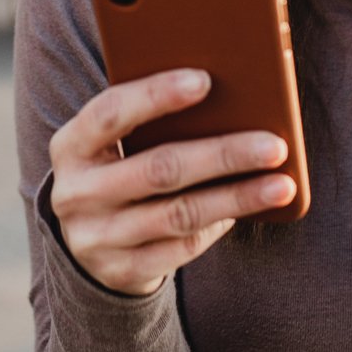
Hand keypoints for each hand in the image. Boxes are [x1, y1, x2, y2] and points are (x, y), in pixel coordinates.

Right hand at [47, 68, 294, 296]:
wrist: (85, 241)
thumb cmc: (116, 168)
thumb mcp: (113, 142)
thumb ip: (148, 119)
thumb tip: (226, 93)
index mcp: (70, 146)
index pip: (110, 113)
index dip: (155, 95)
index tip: (206, 81)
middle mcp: (75, 193)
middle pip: (159, 169)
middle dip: (223, 155)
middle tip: (273, 146)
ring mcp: (96, 238)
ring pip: (179, 214)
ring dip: (236, 198)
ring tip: (281, 185)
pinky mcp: (121, 271)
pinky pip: (182, 248)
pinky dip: (219, 225)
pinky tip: (247, 209)